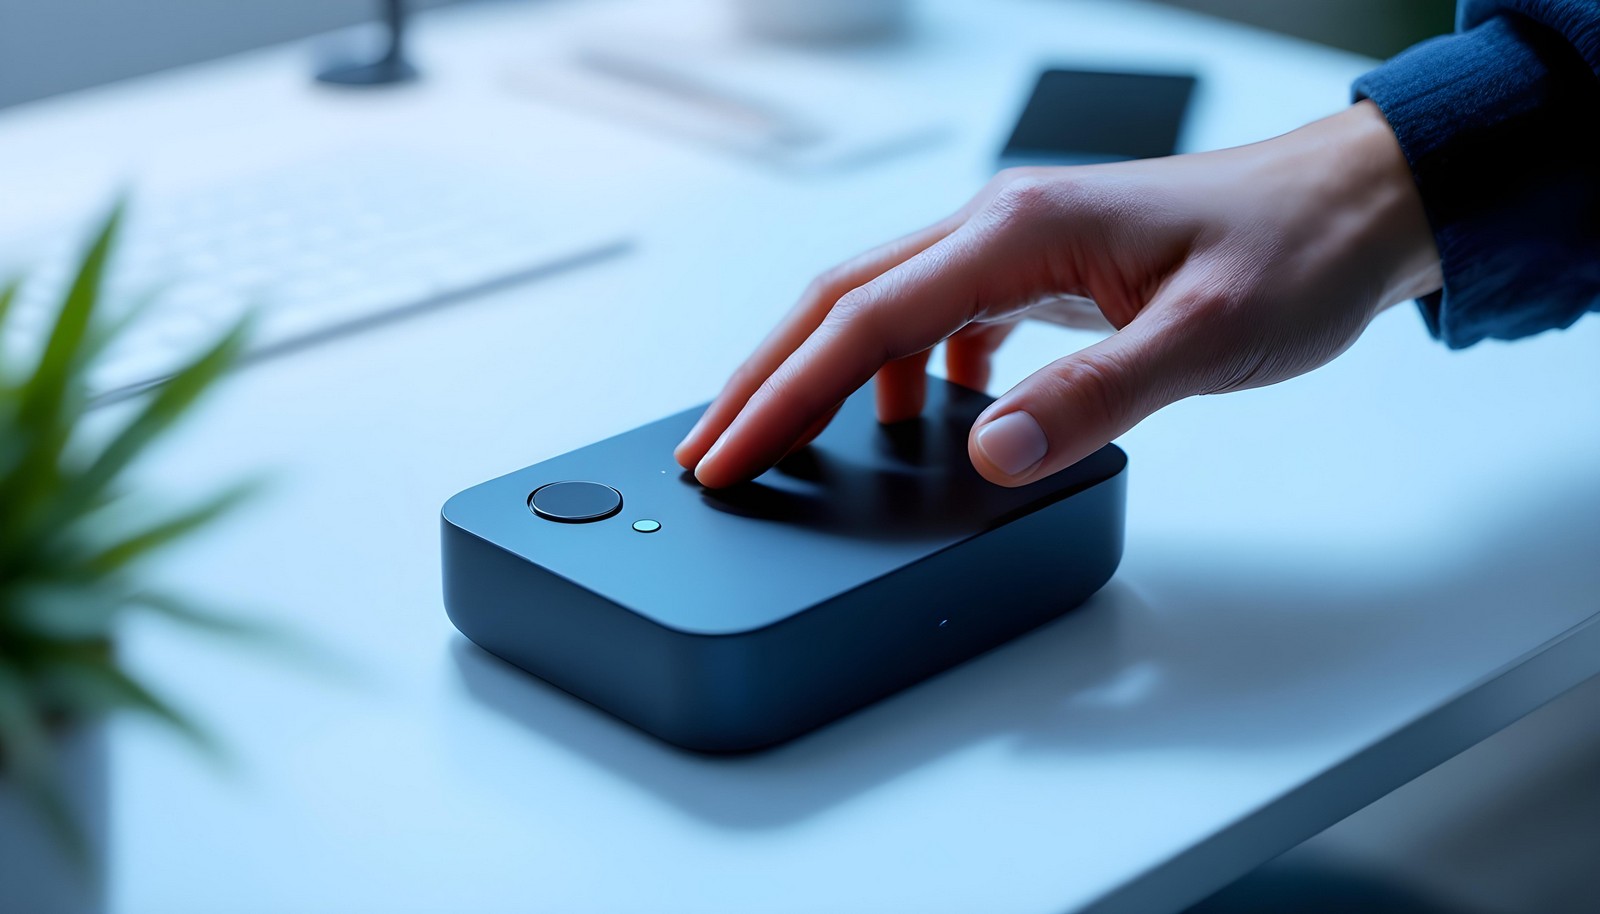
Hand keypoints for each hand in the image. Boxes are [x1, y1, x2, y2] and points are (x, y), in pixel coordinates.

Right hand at [676, 101, 1441, 487]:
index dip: (783, 392)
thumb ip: (1094, 394)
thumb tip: (987, 448)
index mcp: (1018, 229)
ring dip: (820, 373)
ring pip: (880, 306)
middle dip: (765, 379)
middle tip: (709, 452)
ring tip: (779, 439)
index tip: (727, 453)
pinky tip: (911, 418)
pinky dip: (899, 369)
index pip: (864, 317)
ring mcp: (1015, 243)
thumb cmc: (1293, 256)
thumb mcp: (1206, 335)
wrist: (1354, 204)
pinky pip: (937, 316)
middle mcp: (999, 224)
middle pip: (842, 300)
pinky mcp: (1039, 269)